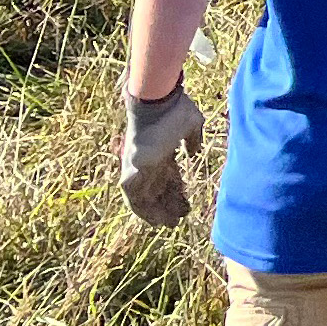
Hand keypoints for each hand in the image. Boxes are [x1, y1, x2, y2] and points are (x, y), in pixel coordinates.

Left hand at [120, 84, 205, 227]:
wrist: (157, 101)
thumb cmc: (175, 108)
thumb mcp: (192, 124)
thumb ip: (193, 139)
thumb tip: (193, 152)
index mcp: (162, 151)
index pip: (169, 177)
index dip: (177, 192)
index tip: (186, 205)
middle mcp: (148, 161)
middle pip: (158, 190)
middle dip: (168, 205)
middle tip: (177, 220)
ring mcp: (138, 166)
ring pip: (145, 196)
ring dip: (156, 212)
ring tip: (169, 224)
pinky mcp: (132, 170)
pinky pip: (134, 197)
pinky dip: (143, 210)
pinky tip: (154, 220)